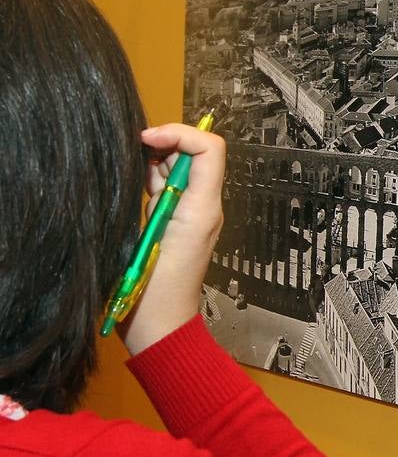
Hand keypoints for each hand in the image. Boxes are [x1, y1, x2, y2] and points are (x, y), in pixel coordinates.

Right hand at [119, 123, 225, 355]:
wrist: (158, 323)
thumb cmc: (157, 286)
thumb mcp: (157, 231)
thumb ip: (157, 188)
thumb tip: (150, 150)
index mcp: (205, 206)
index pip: (209, 148)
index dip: (179, 133)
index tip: (146, 139)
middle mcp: (204, 206)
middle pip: (194, 153)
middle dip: (163, 144)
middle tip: (133, 155)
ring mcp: (190, 214)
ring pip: (179, 167)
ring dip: (154, 161)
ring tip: (129, 172)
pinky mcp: (173, 222)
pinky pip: (166, 187)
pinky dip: (149, 178)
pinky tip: (130, 185)